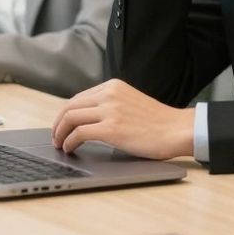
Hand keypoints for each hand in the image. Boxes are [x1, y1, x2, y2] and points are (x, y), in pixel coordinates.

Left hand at [50, 78, 194, 158]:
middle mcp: (109, 94)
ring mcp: (109, 110)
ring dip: (60, 133)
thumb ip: (112, 104)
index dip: (65, 113)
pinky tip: (71, 148)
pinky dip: (70, 142)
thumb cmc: (159, 122)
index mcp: (114, 86)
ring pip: (70, 119)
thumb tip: (89, 119)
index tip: (62, 125)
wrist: (178, 130)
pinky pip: (79, 134)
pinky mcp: (111, 129)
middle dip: (58, 123)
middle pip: (69, 106)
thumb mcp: (132, 102)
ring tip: (60, 144)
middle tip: (56, 137)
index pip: (78, 97)